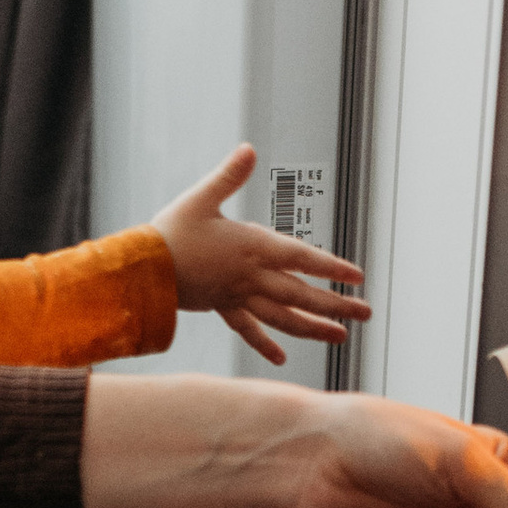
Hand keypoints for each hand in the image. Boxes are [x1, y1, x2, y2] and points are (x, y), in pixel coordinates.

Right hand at [151, 145, 368, 364]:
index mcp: (252, 247)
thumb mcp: (200, 198)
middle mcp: (251, 277)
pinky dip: (266, 344)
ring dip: (314, 328)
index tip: (358, 278)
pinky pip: (248, 329)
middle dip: (337, 304)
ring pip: (283, 317)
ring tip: (340, 337)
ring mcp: (238, 296)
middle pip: (302, 294)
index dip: (332, 268)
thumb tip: (249, 149)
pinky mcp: (222, 307)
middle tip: (367, 312)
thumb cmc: (170, 233)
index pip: (302, 258)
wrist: (140, 272)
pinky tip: (282, 358)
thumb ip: (228, 175)